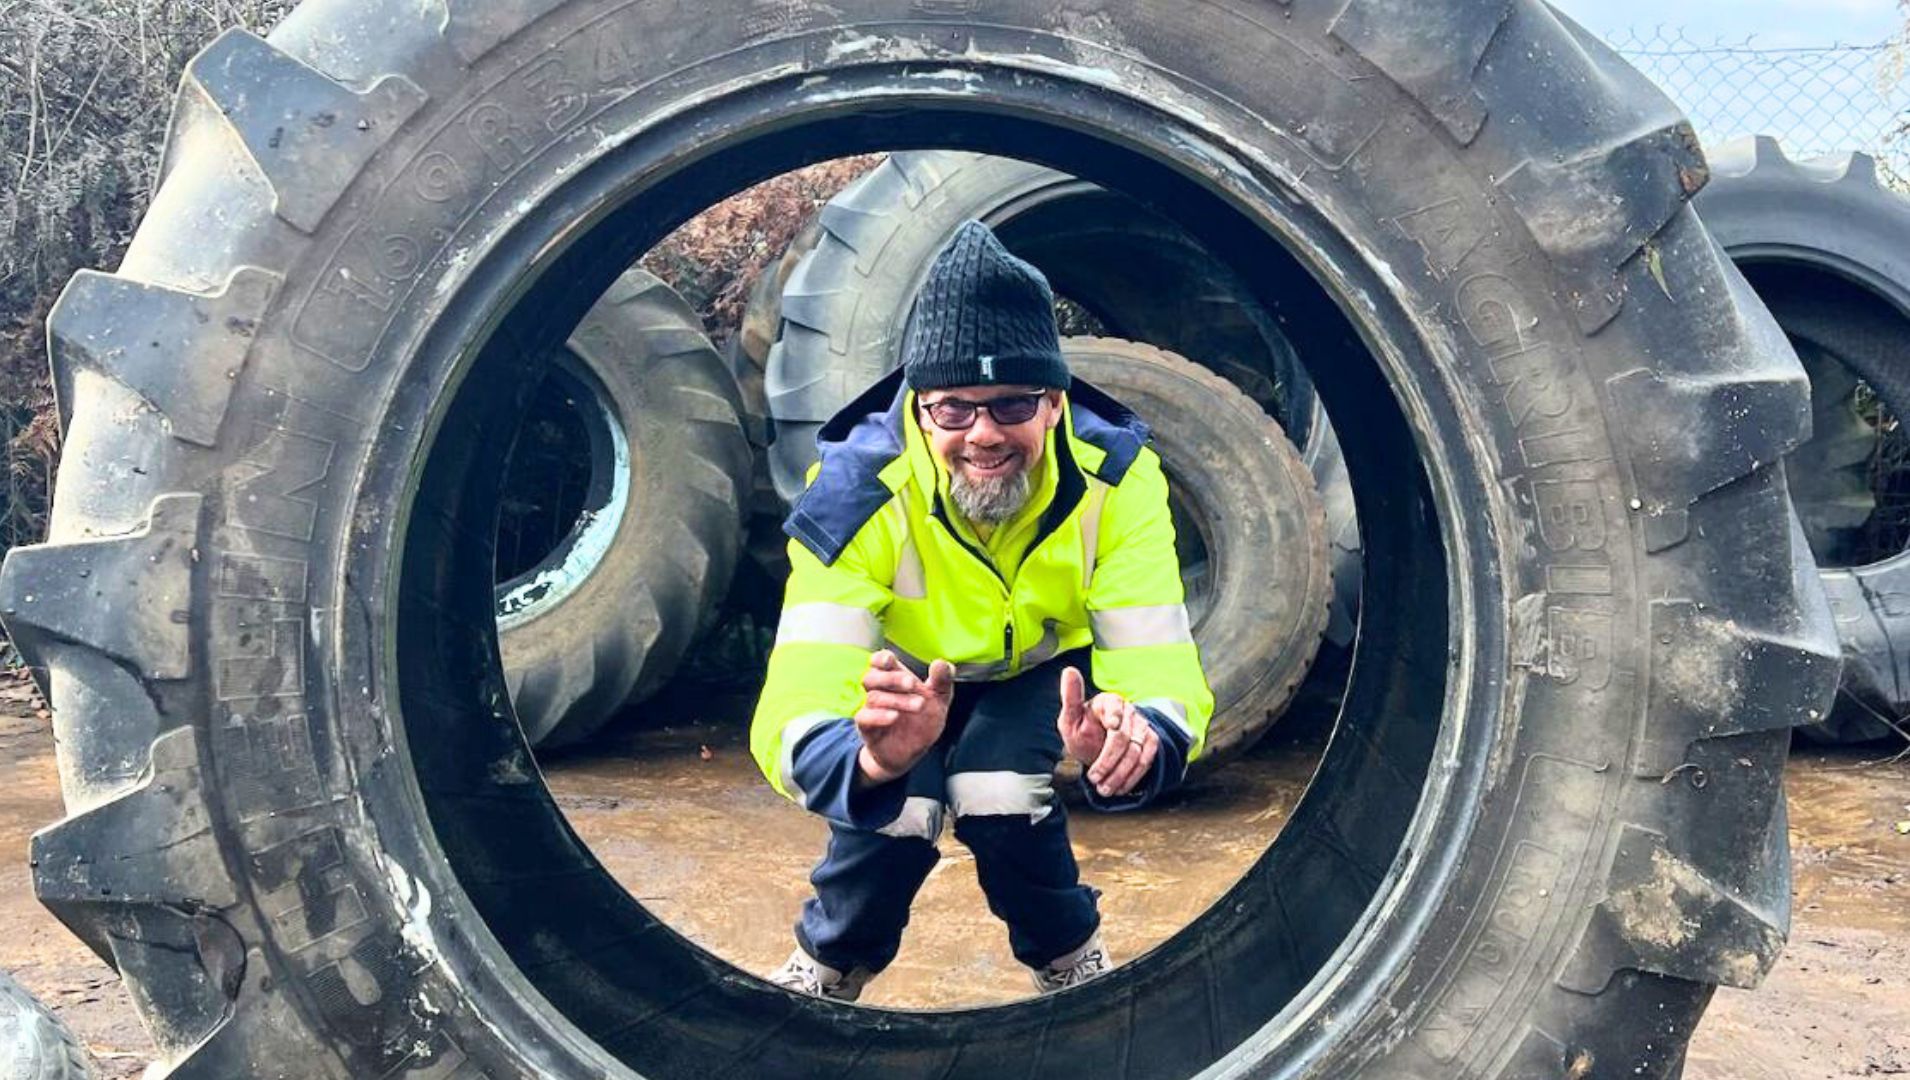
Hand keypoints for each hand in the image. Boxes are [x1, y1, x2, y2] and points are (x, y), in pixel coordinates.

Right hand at [854, 651, 952, 784]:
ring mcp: (872, 710)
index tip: (890, 660)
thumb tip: (942, 663)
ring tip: (919, 705)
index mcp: (894, 680)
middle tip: (912, 683)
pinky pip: (864, 718)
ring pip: (874, 697)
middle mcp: (880, 692)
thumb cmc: (921, 721)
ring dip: (896, 700)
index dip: (881, 659)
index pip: (880, 663)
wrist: (912, 753)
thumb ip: (941, 681)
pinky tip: (895, 717)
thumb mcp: (938, 700)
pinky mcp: (868, 729)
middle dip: (892, 678)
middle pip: (872, 677)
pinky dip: (879, 716)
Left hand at [1056, 667, 1156, 797]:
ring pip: (1135, 753)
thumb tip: (1069, 670)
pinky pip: (1146, 761)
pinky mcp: (1150, 742)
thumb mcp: (1070, 718)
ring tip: (1104, 789)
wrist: (1097, 748)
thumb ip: (1071, 697)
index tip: (1111, 725)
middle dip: (1107, 761)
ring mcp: (1141, 727)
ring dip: (1119, 775)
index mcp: (1108, 701)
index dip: (1114, 715)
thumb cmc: (1081, 731)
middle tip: (1094, 778)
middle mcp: (1128, 711)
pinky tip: (1120, 787)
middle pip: (1122, 737)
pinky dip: (1132, 777)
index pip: (1115, 705)